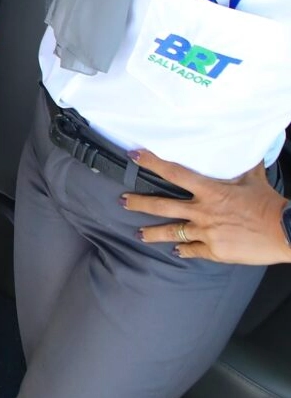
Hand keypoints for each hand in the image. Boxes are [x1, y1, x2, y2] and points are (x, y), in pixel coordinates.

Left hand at [124, 150, 290, 264]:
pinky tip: (176, 251)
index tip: (134, 155)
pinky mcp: (215, 251)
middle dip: (139, 203)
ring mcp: (206, 233)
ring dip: (153, 233)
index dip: (152, 162)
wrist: (285, 232)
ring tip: (140, 234)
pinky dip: (184, 250)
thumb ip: (243, 164)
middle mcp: (202, 211)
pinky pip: (193, 250)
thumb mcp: (253, 179)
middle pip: (162, 205)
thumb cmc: (269, 203)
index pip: (173, 172)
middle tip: (122, 201)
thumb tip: (249, 146)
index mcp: (209, 190)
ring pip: (172, 231)